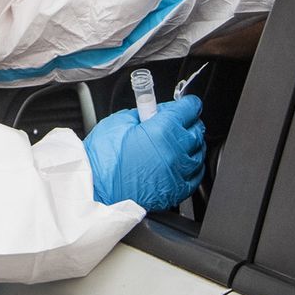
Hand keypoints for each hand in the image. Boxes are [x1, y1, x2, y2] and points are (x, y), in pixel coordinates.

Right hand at [83, 97, 205, 210]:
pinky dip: (192, 166)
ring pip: (199, 152)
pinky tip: (180, 162)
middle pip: (197, 129)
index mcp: (162, 131)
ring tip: (174, 142)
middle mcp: (175, 152)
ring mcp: (178, 173)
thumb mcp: (120, 122)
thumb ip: (144, 113)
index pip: (190, 109)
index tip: (185, 104)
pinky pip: (196, 174)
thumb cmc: (102, 159)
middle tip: (174, 122)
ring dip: (191, 144)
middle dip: (188, 122)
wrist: (94, 190)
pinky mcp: (176, 191)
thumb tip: (155, 112)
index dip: (187, 103)